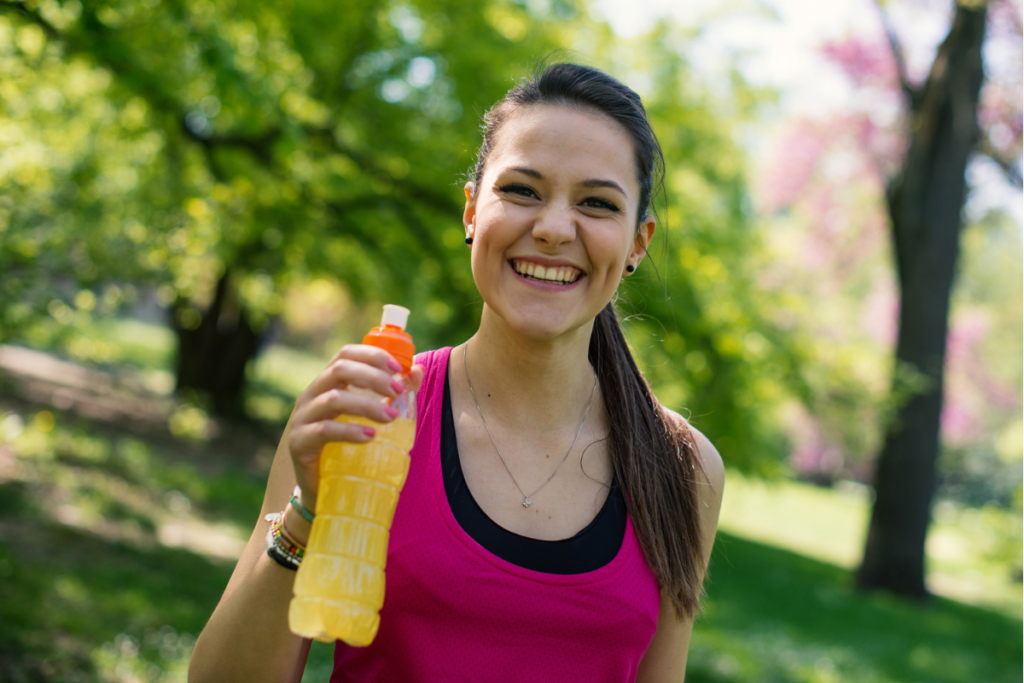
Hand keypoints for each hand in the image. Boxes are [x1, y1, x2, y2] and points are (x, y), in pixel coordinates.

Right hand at [285, 344, 423, 511]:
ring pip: (333, 399)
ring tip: (391, 417)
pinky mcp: (299, 442)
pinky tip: (370, 436)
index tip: (398, 367)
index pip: (345, 354)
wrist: (322, 488)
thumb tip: (417, 369)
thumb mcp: (372, 416)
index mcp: (328, 383)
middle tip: (398, 391)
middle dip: (373, 377)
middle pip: (339, 370)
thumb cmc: (348, 446)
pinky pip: (323, 430)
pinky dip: (349, 431)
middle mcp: (312, 395)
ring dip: (366, 404)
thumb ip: (393, 392)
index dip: (371, 355)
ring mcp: (302, 418)